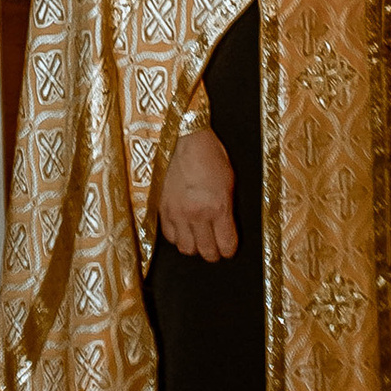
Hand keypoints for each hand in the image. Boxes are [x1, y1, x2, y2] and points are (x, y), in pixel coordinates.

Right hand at [159, 128, 237, 259]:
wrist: (183, 137)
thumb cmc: (209, 153)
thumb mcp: (228, 181)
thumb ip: (227, 208)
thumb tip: (227, 226)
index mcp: (217, 207)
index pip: (226, 245)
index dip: (229, 250)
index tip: (229, 248)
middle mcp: (196, 214)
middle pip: (206, 252)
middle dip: (214, 253)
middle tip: (216, 248)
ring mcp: (176, 213)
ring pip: (186, 248)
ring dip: (194, 247)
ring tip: (199, 240)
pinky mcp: (162, 208)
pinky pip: (169, 236)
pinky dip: (178, 237)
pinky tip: (183, 229)